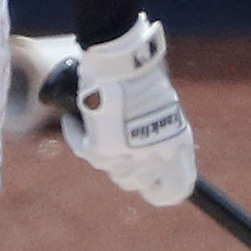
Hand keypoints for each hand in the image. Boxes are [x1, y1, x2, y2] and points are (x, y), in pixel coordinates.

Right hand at [45, 17, 195, 206]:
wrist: (122, 60)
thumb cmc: (141, 71)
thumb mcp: (161, 102)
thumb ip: (156, 127)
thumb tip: (141, 144)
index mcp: (178, 143)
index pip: (176, 186)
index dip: (161, 190)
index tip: (151, 187)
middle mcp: (157, 156)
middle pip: (137, 182)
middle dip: (125, 169)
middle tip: (114, 152)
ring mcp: (129, 156)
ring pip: (110, 170)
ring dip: (102, 152)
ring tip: (94, 128)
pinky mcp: (101, 150)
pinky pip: (82, 148)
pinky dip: (75, 133)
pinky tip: (72, 120)